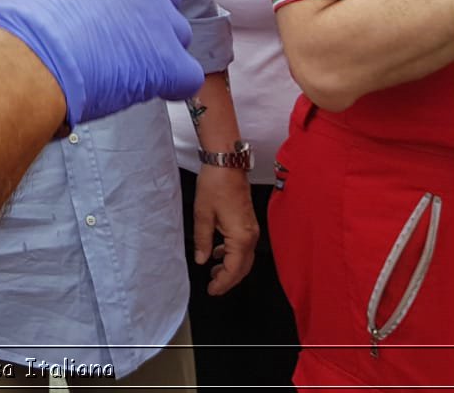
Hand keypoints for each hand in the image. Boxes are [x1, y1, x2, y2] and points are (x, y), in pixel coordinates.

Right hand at [0, 0, 203, 123]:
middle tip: (114, 39)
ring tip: (120, 68)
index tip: (119, 5)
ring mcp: (162, 21)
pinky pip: (186, 76)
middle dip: (147, 18)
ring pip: (177, 37)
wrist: (25, 57)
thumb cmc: (23, 18)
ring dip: (156, 51)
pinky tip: (141, 89)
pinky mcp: (169, 62)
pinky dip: (170, 85)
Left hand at [193, 166, 258, 294]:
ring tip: (214, 272)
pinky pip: (243, 246)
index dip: (222, 283)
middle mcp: (250, 235)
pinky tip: (218, 253)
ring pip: (244, 258)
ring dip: (231, 267)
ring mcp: (251, 228)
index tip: (211, 290)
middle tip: (213, 286)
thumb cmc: (215, 185)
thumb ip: (203, 241)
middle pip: (243, 267)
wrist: (226, 164)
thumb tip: (202, 260)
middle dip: (228, 279)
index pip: (234, 270)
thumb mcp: (202, 215)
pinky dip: (232, 254)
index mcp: (240, 237)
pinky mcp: (247, 222)